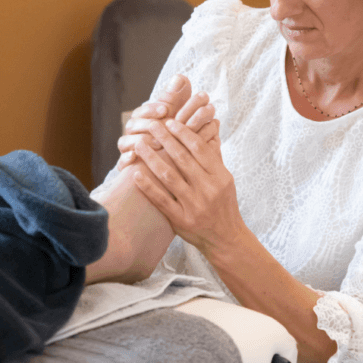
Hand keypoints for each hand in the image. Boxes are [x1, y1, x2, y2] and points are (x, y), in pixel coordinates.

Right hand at [116, 74, 218, 169]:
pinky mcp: (128, 167)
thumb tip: (180, 78)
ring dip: (139, 142)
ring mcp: (129, 149)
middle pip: (133, 125)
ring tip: (155, 144)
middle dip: (148, 125)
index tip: (165, 109)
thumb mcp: (180, 117)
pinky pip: (121, 163)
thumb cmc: (176, 136)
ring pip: (126, 142)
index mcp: (144, 117)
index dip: (152, 108)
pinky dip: (125, 160)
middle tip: (162, 128)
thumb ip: (179, 100)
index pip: (143, 110)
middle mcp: (134, 132)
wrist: (173, 164)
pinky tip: (133, 158)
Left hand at [131, 118, 245, 256]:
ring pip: (169, 177)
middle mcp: (208, 190)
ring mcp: (194, 206)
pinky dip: (148, 186)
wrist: (226, 239)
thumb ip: (215, 157)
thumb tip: (211, 128)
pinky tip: (136, 174)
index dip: (183, 134)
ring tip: (140, 145)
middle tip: (151, 126)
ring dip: (152, 158)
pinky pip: (162, 200)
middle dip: (165, 139)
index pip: (199, 149)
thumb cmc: (224, 205)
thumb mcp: (226, 180)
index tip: (169, 122)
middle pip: (183, 159)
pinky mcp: (181, 220)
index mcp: (220, 177)